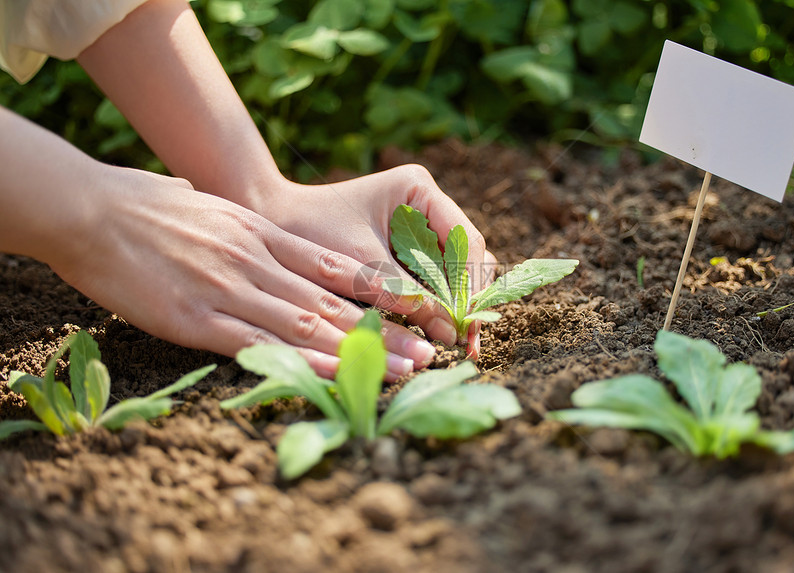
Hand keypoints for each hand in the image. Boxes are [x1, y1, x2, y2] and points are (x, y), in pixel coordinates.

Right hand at [46, 166, 442, 379]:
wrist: (93, 209)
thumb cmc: (148, 206)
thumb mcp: (214, 207)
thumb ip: (246, 226)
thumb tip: (273, 238)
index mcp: (262, 234)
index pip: (333, 268)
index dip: (378, 293)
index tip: (416, 311)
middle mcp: (257, 262)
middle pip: (333, 303)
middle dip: (385, 332)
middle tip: (428, 353)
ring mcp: (230, 290)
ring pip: (308, 326)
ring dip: (360, 352)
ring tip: (404, 370)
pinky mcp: (198, 319)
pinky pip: (259, 345)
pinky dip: (302, 362)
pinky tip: (334, 375)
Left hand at [254, 164, 497, 354]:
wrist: (271, 225)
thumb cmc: (310, 235)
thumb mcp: (363, 267)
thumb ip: (409, 295)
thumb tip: (451, 333)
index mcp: (419, 189)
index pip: (466, 240)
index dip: (471, 285)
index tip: (466, 325)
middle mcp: (426, 204)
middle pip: (468, 256)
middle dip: (467, 298)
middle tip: (466, 343)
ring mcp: (419, 226)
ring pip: (455, 271)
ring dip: (454, 305)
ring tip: (452, 343)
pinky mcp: (407, 248)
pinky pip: (433, 279)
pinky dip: (435, 304)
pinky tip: (434, 331)